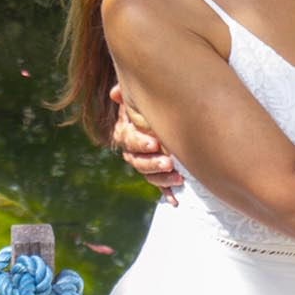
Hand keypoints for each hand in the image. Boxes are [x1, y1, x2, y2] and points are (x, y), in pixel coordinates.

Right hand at [110, 83, 182, 204]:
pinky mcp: (157, 172)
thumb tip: (115, 93)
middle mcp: (132, 150)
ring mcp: (144, 162)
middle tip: (169, 162)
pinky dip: (167, 193)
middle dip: (153, 163)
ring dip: (163, 178)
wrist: (164, 112)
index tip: (155, 143)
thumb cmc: (149, 102)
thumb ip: (127, 94)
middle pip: (137, 161)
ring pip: (148, 175)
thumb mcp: (138, 96)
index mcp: (125, 131)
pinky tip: (175, 200)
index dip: (140, 142)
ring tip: (179, 177)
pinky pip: (160, 185)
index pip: (127, 139)